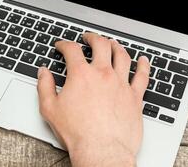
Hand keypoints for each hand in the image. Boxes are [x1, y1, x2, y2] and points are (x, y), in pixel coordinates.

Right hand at [36, 33, 149, 166]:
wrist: (102, 151)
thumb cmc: (78, 133)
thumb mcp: (49, 108)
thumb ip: (44, 86)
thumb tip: (43, 72)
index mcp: (81, 75)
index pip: (72, 50)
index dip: (64, 44)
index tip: (62, 45)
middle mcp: (103, 75)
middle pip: (101, 45)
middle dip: (93, 37)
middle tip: (88, 37)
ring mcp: (121, 84)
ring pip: (122, 56)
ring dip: (116, 46)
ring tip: (112, 43)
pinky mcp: (135, 97)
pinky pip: (142, 76)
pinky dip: (143, 65)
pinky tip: (143, 60)